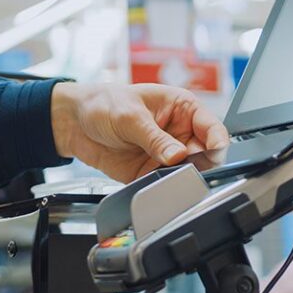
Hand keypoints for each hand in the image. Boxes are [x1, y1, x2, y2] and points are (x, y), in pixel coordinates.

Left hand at [50, 82, 228, 181]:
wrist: (74, 123)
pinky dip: (161, 188)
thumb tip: (178, 155)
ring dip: (180, 178)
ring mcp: (167, 154)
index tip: (213, 154)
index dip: (218, 142)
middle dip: (199, 165)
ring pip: (187, 173)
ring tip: (165, 174)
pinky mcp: (151, 172)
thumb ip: (155, 138)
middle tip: (184, 167)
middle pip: (205, 155)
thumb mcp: (130, 116)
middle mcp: (179, 133)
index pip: (213, 128)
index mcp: (183, 109)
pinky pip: (164, 185)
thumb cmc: (104, 103)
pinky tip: (153, 183)